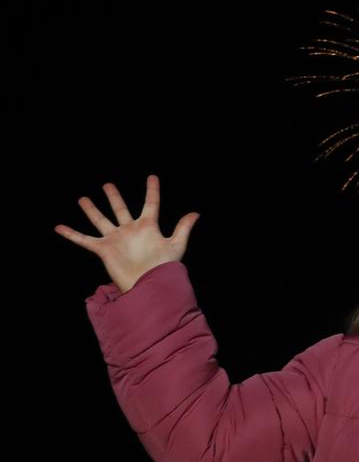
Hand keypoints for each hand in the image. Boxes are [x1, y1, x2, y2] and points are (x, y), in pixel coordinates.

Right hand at [55, 175, 198, 293]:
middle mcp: (130, 230)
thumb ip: (183, 228)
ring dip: (92, 210)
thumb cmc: (164, 267)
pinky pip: (84, 240)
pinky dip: (71, 234)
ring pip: (101, 220)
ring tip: (83, 198)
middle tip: (107, 184)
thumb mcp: (176, 245)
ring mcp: (116, 239)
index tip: (152, 176)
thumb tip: (196, 213)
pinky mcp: (104, 249)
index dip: (152, 190)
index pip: (151, 203)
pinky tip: (59, 227)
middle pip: (120, 208)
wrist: (148, 285)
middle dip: (114, 197)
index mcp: (148, 226)